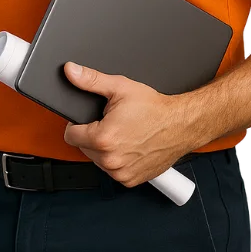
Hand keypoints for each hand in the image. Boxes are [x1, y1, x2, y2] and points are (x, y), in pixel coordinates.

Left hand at [62, 62, 190, 188]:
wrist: (180, 124)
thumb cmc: (154, 109)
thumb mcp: (120, 87)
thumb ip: (91, 80)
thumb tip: (71, 71)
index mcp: (103, 138)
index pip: (70, 135)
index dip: (78, 124)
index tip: (91, 119)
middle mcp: (110, 159)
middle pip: (83, 147)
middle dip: (93, 135)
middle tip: (111, 123)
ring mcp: (120, 172)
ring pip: (97, 160)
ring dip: (104, 149)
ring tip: (122, 134)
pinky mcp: (130, 180)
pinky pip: (112, 170)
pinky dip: (117, 160)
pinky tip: (129, 146)